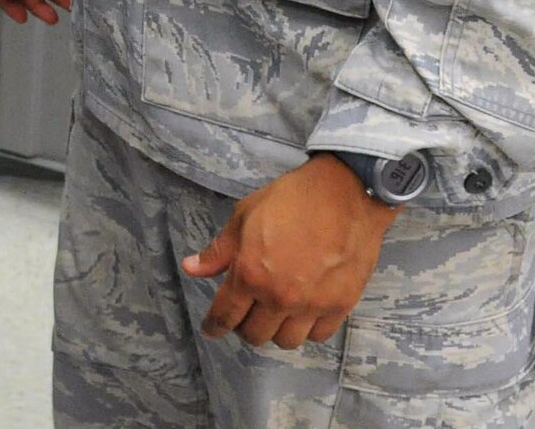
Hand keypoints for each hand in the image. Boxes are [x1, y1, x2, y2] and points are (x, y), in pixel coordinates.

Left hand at [182, 154, 397, 349]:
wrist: (344, 193)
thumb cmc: (291, 199)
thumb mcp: (244, 216)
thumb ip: (219, 250)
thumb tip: (191, 268)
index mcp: (251, 274)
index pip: (226, 315)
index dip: (214, 326)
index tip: (212, 329)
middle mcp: (280, 296)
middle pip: (255, 335)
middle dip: (243, 327)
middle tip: (244, 313)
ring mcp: (312, 304)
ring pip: (286, 341)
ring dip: (275, 330)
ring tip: (273, 313)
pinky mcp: (341, 305)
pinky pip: (318, 335)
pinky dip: (306, 329)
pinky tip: (302, 312)